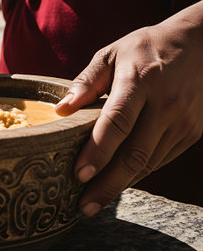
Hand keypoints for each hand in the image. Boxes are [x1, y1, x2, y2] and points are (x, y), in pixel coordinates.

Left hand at [55, 3, 202, 216]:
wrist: (200, 44)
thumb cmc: (145, 47)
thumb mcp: (112, 54)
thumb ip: (86, 81)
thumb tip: (60, 109)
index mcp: (140, 80)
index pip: (117, 122)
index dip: (97, 151)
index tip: (78, 174)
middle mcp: (164, 104)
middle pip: (135, 152)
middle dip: (108, 184)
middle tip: (83, 206)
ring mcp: (182, 120)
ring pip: (149, 162)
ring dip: (122, 185)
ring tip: (95, 201)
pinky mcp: (192, 131)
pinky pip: (161, 159)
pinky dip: (139, 174)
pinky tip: (119, 182)